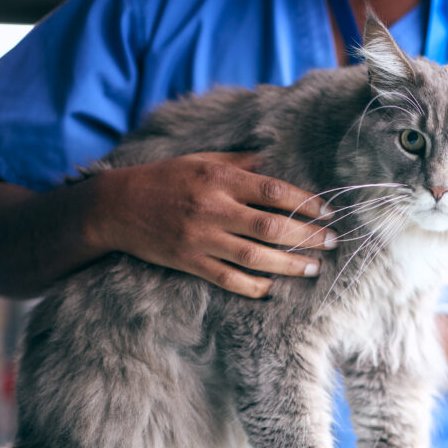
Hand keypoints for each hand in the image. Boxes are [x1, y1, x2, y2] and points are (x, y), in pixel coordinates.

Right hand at [86, 151, 336, 297]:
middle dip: (309, 237)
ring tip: (314, 267)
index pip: (275, 191)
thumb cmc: (164, 178)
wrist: (115, 206)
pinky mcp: (189, 262)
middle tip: (333, 242)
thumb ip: (240, 161)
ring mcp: (201, 238)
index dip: (307, 203)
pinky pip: (228, 278)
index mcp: (219, 178)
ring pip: (256, 257)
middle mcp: (213, 208)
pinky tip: (274, 288)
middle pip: (272, 227)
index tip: (329, 212)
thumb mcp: (201, 159)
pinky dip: (254, 285)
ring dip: (291, 264)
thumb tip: (275, 160)